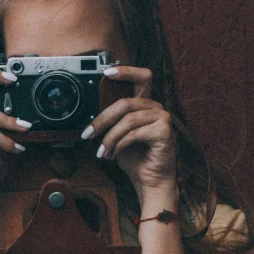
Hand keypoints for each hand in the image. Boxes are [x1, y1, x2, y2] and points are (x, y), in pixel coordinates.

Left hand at [81, 66, 176, 199]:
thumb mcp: (118, 135)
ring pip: (127, 120)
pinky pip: (134, 133)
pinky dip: (119, 145)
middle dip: (102, 118)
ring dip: (109, 137)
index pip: (142, 77)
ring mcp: (163, 118)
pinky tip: (113, 155)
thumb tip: (93, 112)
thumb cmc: (135, 159)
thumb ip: (113, 120)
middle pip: (125, 102)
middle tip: (88, 133)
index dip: (126, 71)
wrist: (149, 182)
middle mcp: (156, 108)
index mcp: (146, 105)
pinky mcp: (165, 131)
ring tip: (102, 152)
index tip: (106, 72)